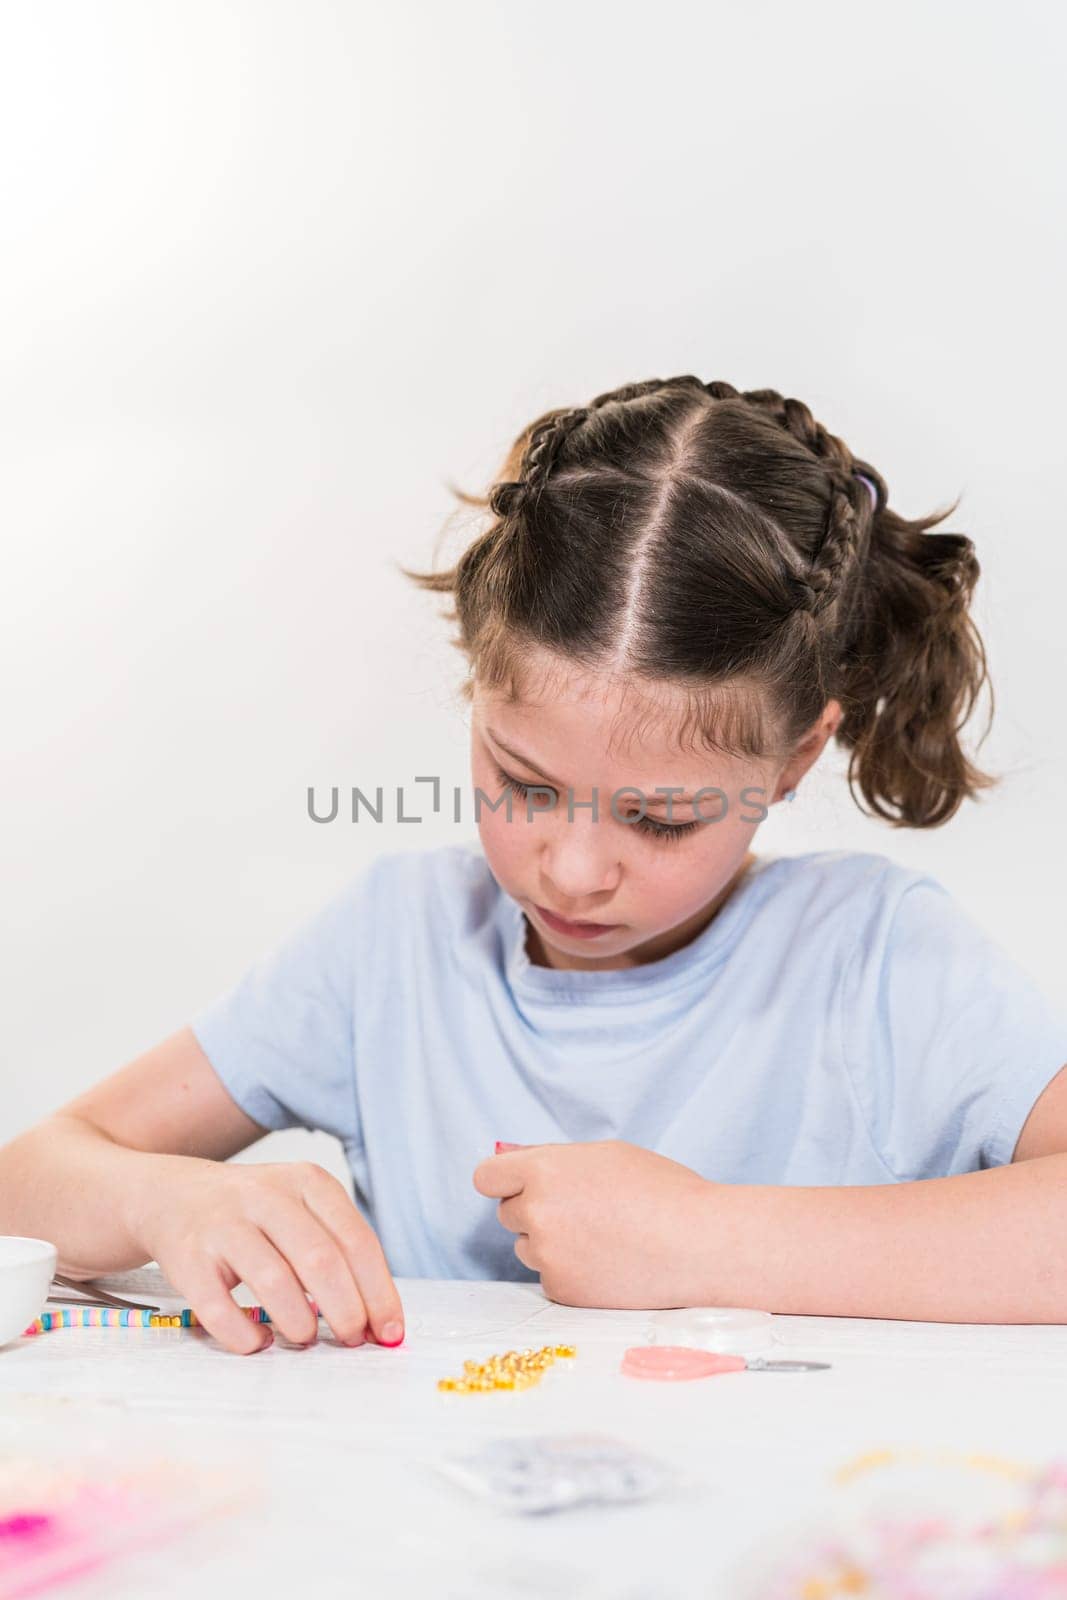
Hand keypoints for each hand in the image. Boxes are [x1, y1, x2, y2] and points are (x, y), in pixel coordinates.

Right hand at [134, 1155, 404, 1354]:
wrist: (171, 1195)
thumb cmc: (253, 1214)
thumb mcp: (301, 1210)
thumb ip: (339, 1253)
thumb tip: (379, 1321)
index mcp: (307, 1182)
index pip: (357, 1241)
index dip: (379, 1292)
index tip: (390, 1332)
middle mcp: (267, 1196)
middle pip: (321, 1260)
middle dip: (346, 1310)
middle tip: (353, 1340)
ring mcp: (224, 1224)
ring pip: (275, 1280)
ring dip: (300, 1322)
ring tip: (306, 1338)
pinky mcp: (188, 1257)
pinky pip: (219, 1308)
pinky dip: (244, 1335)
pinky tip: (258, 1341)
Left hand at [472, 1140, 712, 1307]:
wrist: (698, 1245)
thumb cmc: (661, 1191)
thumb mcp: (606, 1155)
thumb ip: (554, 1161)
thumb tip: (513, 1163)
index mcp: (544, 1171)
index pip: (487, 1178)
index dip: (503, 1182)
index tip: (517, 1187)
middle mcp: (537, 1212)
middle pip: (508, 1214)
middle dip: (533, 1212)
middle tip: (581, 1213)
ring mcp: (547, 1255)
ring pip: (529, 1247)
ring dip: (551, 1244)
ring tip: (602, 1239)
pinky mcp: (562, 1291)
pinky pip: (551, 1277)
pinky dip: (571, 1272)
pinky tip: (608, 1264)